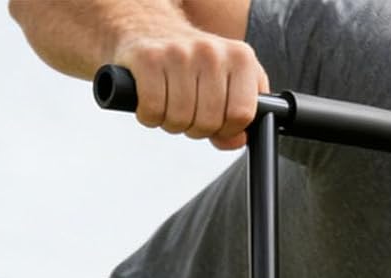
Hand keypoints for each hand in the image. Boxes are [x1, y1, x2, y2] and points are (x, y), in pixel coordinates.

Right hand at [114, 28, 268, 149]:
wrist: (152, 24)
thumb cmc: (195, 62)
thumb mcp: (230, 81)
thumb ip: (240, 115)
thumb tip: (237, 140)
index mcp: (240, 58)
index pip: (241, 115)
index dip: (227, 128)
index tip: (216, 119)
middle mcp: (211, 51)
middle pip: (209, 122)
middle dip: (196, 128)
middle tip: (188, 110)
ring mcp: (179, 53)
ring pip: (180, 119)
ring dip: (171, 122)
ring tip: (170, 103)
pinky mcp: (149, 58)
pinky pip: (153, 109)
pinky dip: (149, 116)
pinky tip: (150, 101)